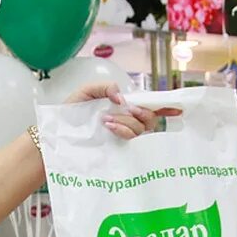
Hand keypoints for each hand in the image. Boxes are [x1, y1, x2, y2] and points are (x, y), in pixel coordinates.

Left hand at [64, 82, 181, 139]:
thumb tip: (122, 98)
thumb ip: (105, 88)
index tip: (179, 108)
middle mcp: (127, 122)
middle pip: (149, 119)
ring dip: (126, 121)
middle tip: (126, 108)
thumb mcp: (87, 92)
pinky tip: (110, 127)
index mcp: (123, 107)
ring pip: (140, 129)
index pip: (149, 107)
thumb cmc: (70, 112)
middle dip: (141, 112)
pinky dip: (123, 130)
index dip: (166, 107)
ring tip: (106, 119)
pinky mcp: (117, 148)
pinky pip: (130, 140)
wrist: (57, 132)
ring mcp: (123, 136)